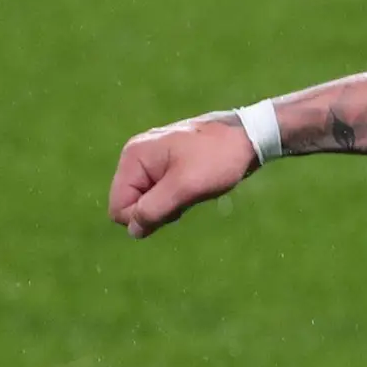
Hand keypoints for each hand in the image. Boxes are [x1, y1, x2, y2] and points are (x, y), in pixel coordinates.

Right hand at [107, 114, 257, 236]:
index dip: (144, 217)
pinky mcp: (166, 165)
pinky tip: (195, 188)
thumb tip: (132, 230)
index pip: (118, 207)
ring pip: (148, 201)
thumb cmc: (217, 158)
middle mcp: (136, 157)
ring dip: (170, 205)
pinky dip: (177, 198)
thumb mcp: (185, 187)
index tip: (173, 205)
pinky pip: (161, 194)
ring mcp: (151, 160)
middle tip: (186, 196)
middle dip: (158, 211)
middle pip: (131, 204)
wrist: (248, 136)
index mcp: (134, 157)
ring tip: (193, 189)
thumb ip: (153, 209)